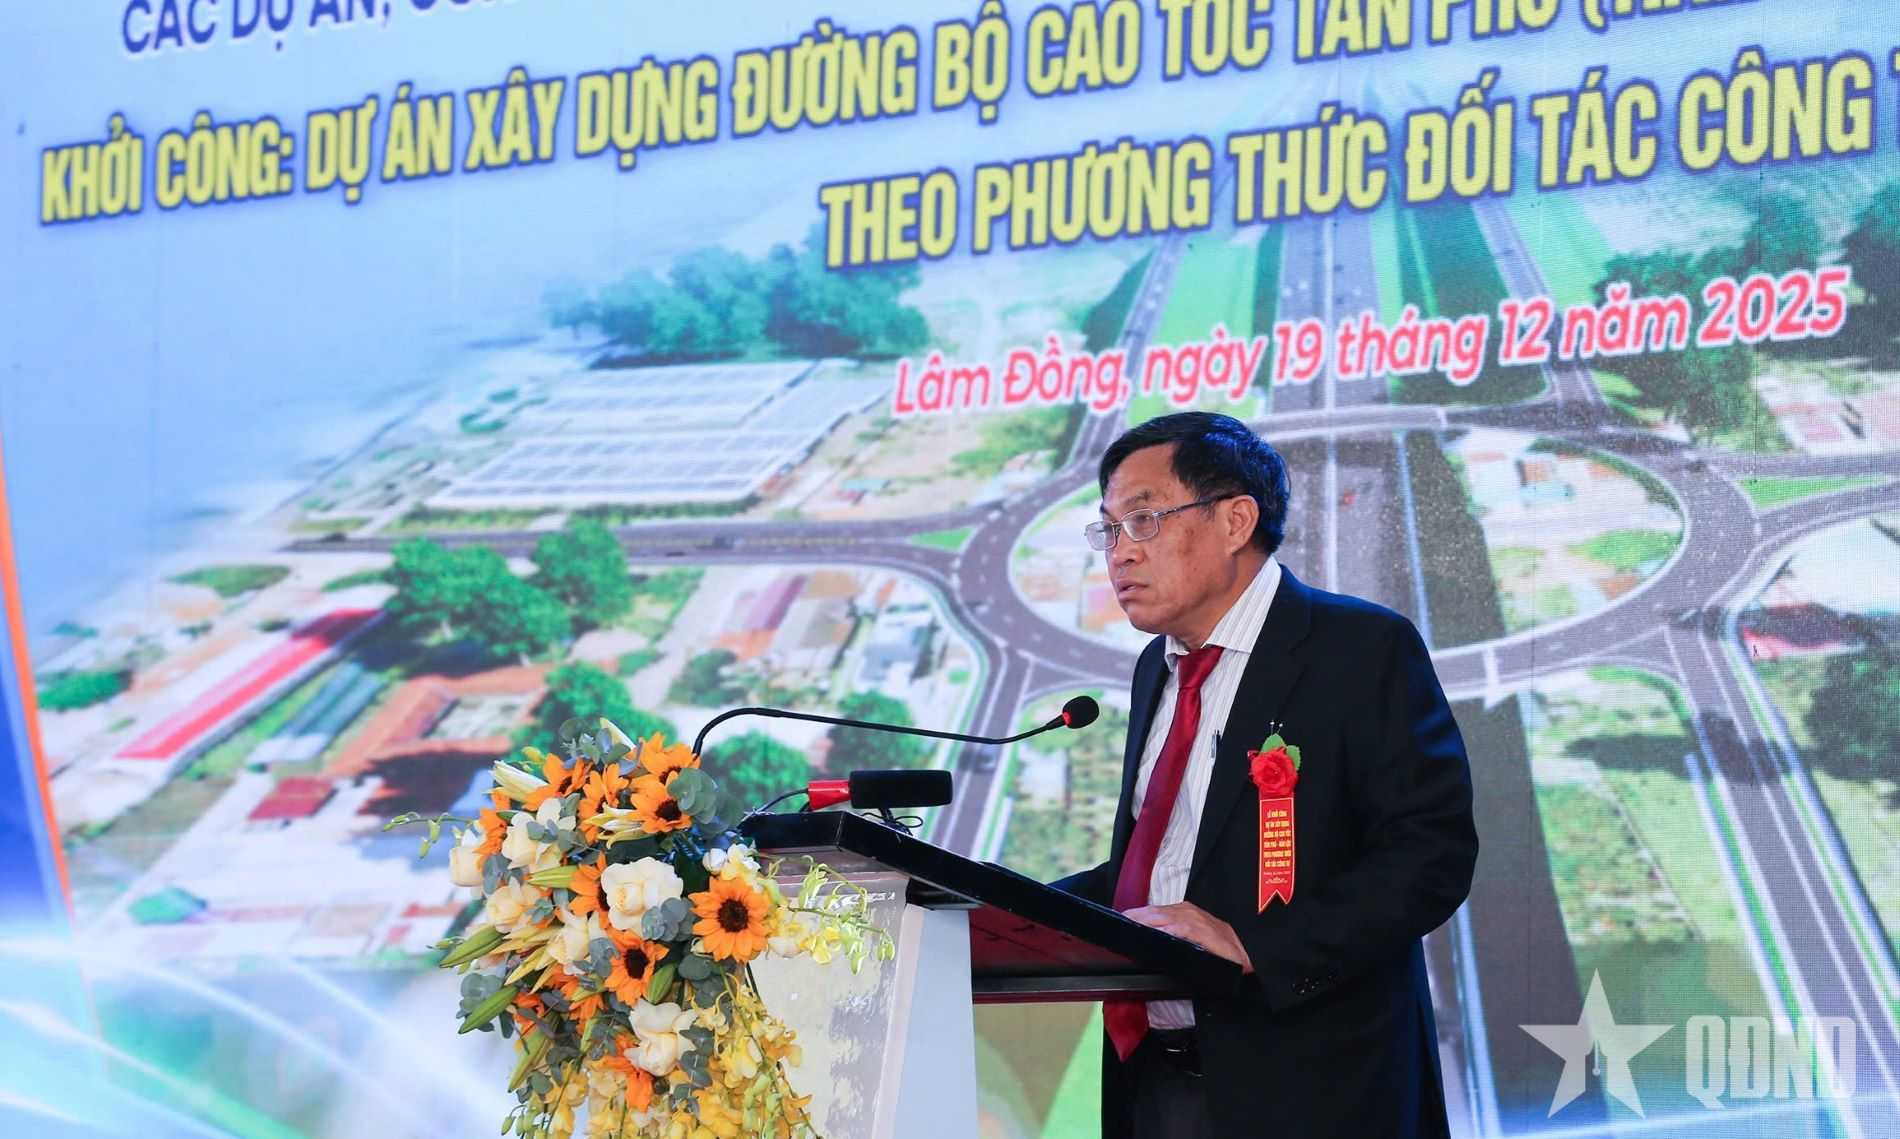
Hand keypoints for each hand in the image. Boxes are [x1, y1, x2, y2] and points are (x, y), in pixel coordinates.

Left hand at [1123, 902, 1253, 972]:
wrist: (1245, 952)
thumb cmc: (1217, 946)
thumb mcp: (1192, 936)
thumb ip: (1174, 934)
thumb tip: (1151, 939)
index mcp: (1183, 911)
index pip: (1154, 910)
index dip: (1137, 914)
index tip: (1120, 919)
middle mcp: (1188, 912)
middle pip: (1155, 912)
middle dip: (1136, 916)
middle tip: (1119, 922)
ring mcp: (1196, 921)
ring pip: (1166, 918)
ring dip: (1148, 920)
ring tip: (1131, 924)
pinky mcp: (1205, 932)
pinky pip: (1184, 929)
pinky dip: (1171, 930)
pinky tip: (1160, 933)